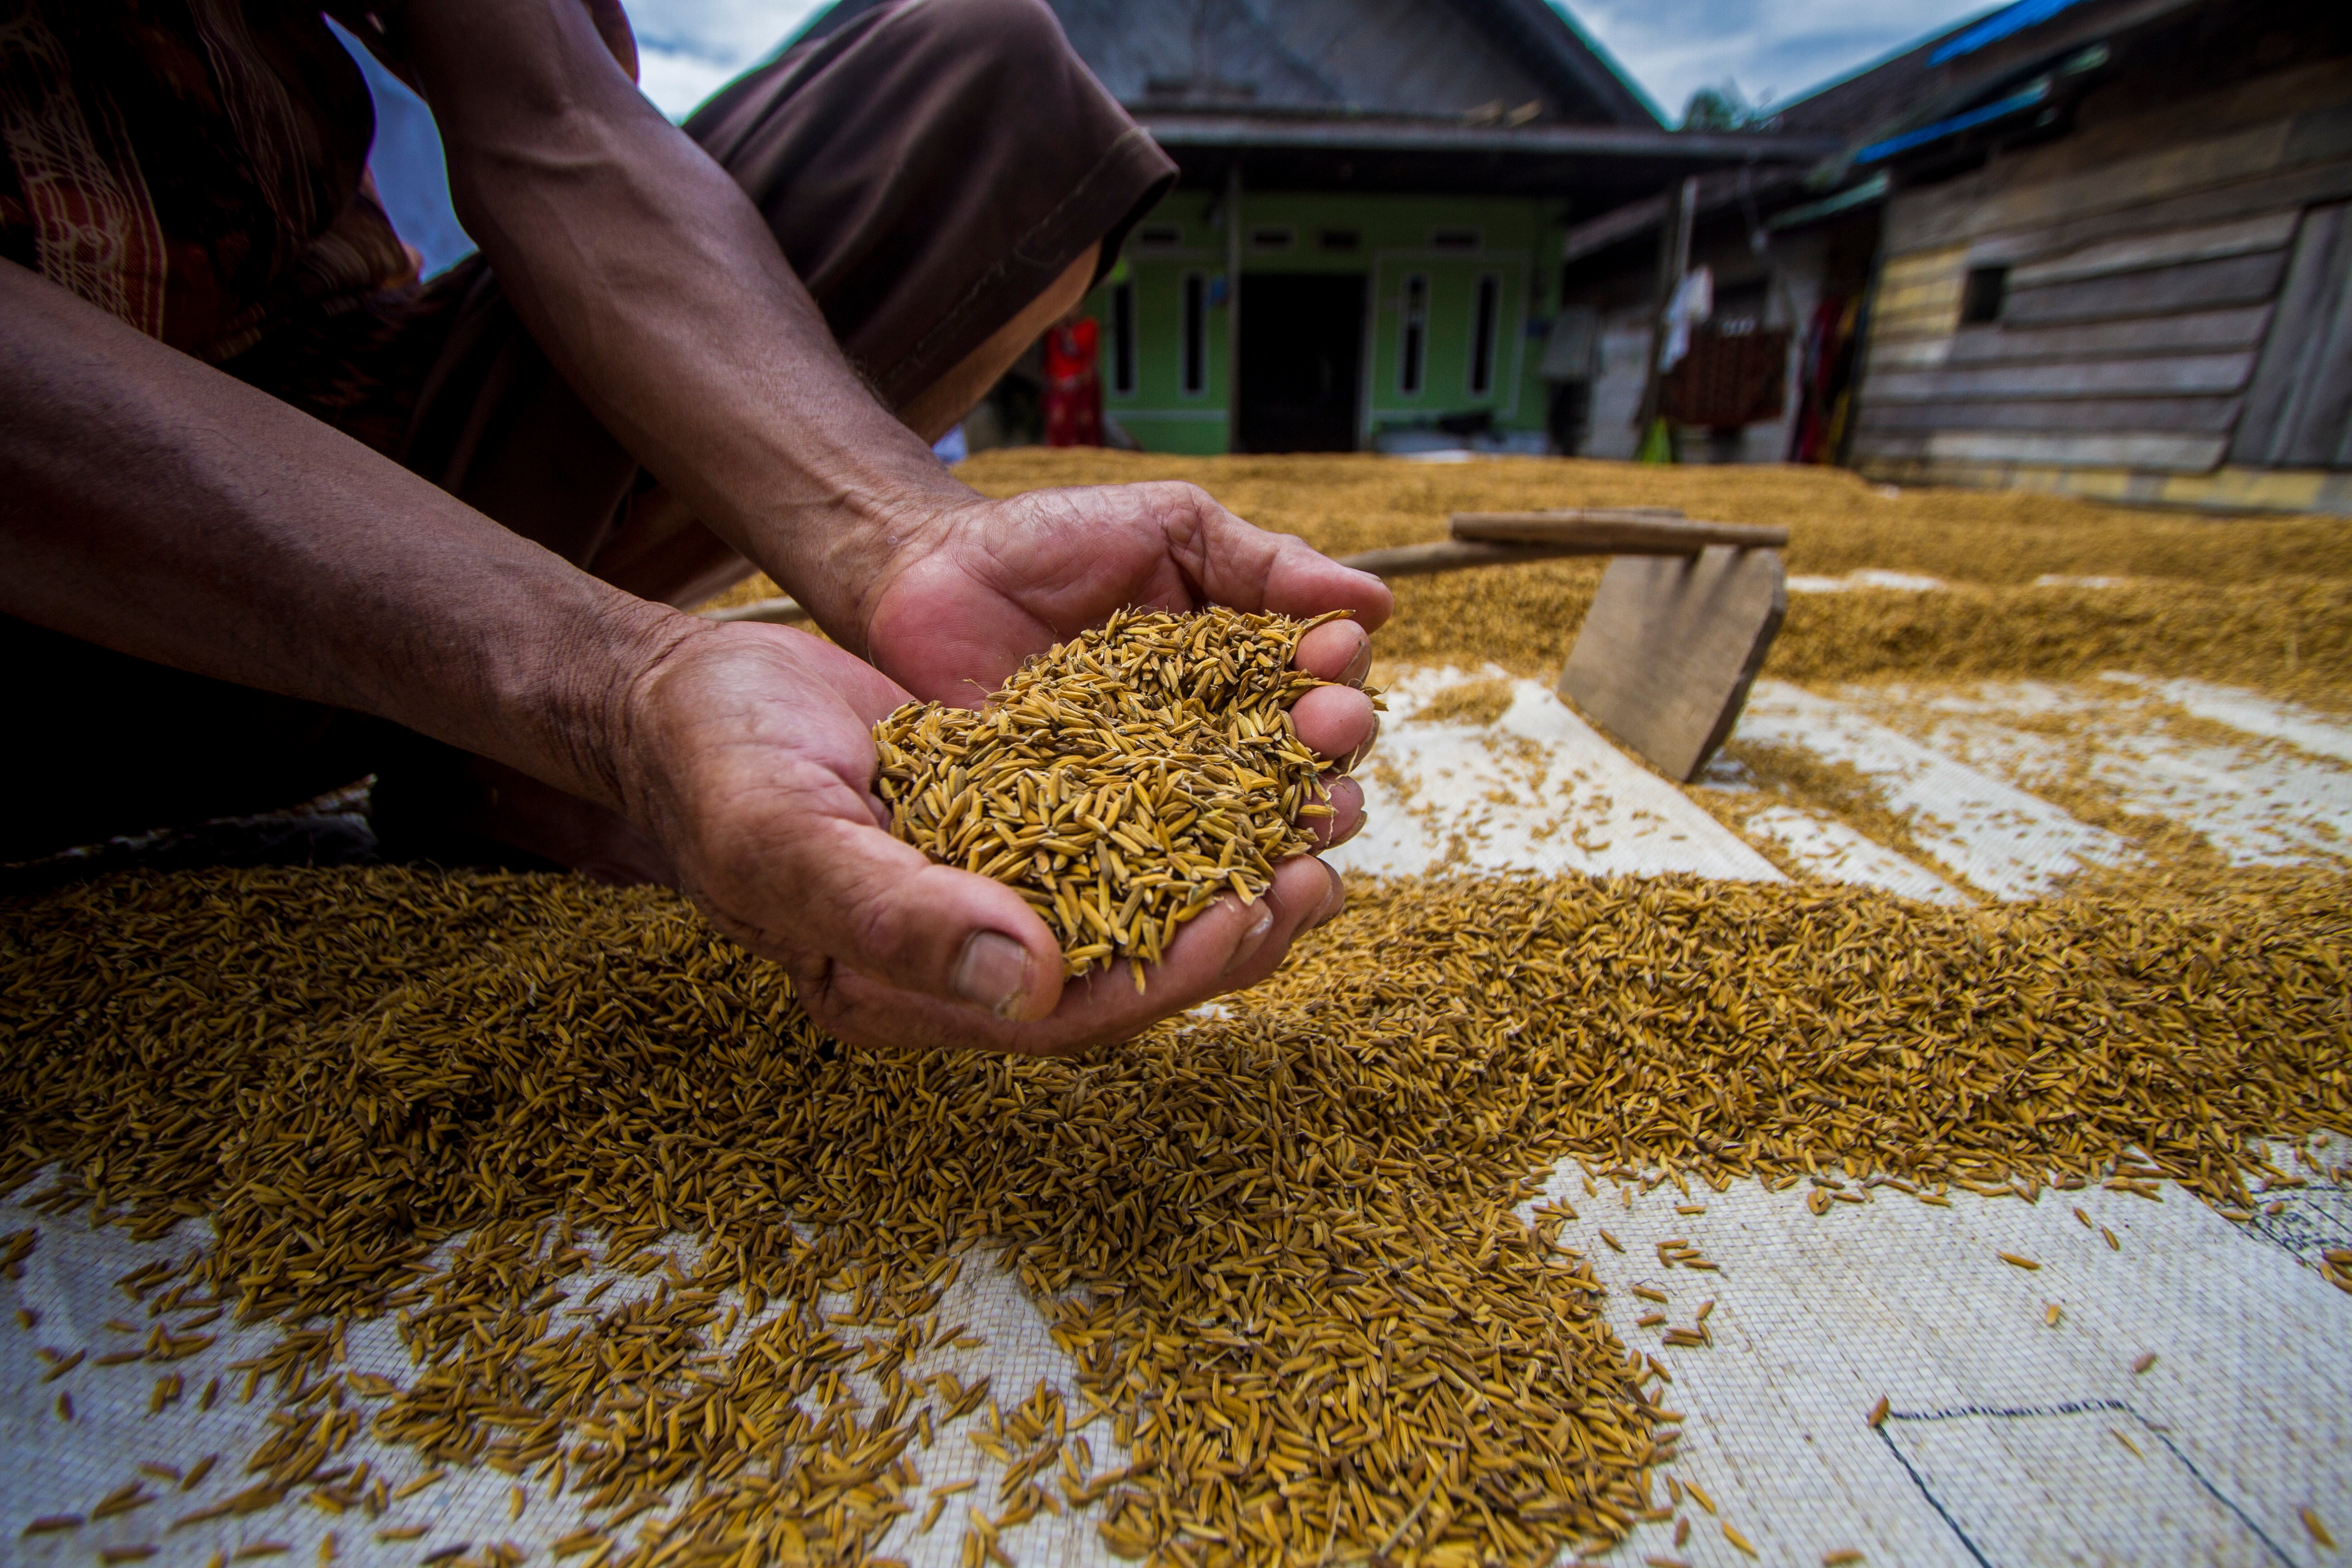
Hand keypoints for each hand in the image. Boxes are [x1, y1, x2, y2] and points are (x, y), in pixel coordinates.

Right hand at [614, 617, 1357, 1054]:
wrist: (681, 696)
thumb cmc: (713, 763)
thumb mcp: (789, 830)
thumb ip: (897, 912)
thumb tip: (1027, 983)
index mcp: (904, 992)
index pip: (1066, 1014)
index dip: (1167, 972)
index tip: (1254, 913)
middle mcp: (958, 958)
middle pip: (1121, 970)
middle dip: (1228, 929)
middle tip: (1320, 875)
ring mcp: (983, 893)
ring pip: (1132, 906)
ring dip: (1223, 870)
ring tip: (1313, 824)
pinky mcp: (1001, 826)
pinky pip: (1113, 839)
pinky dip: (1183, 812)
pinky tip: (1248, 774)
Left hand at [859, 480, 1390, 847]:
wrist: (921, 570)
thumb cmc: (1049, 540)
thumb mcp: (1168, 527)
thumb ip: (1263, 563)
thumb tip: (1377, 601)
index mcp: (1241, 678)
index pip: (1317, 695)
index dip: (1337, 685)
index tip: (1333, 663)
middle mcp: (1208, 750)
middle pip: (1296, 780)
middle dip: (1328, 765)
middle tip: (1324, 740)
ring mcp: (1147, 802)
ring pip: (1238, 842)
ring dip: (1284, 838)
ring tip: (1300, 826)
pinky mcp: (1081, 842)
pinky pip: (1144, 881)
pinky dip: (1189, 892)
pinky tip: (1218, 891)